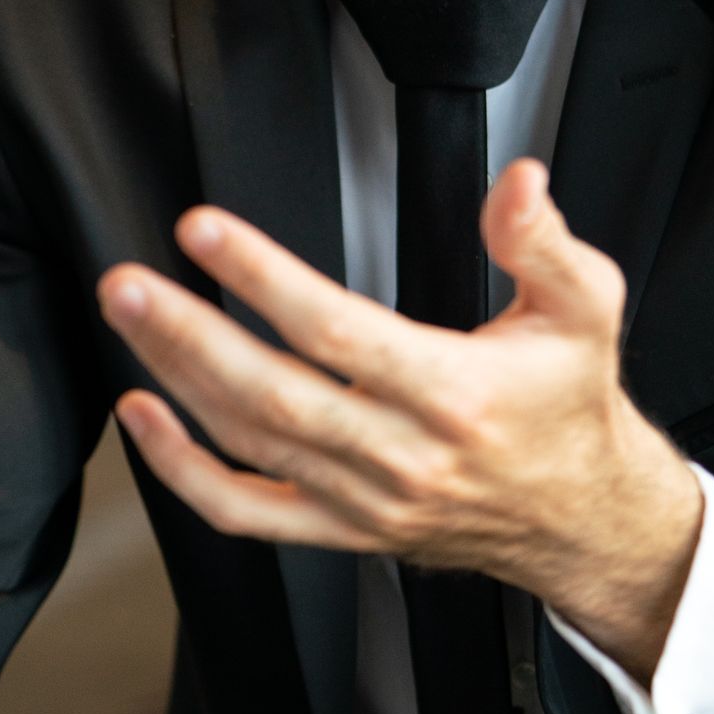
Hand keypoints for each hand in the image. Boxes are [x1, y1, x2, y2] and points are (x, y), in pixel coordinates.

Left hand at [97, 160, 701, 682]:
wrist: (580, 518)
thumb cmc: (569, 407)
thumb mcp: (586, 308)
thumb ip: (544, 241)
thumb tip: (519, 184)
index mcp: (455, 393)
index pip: (339, 334)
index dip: (264, 279)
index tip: (206, 231)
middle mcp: (401, 455)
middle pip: (273, 394)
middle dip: (188, 333)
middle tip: (128, 282)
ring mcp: (363, 499)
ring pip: (248, 442)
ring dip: (175, 376)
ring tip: (128, 314)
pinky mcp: (341, 529)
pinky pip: (244, 511)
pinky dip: (182, 468)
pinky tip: (143, 414)